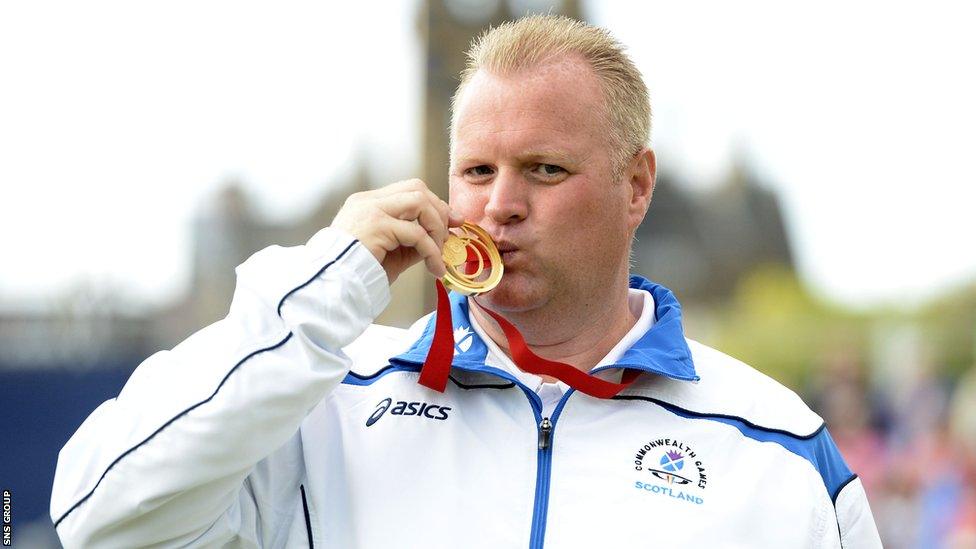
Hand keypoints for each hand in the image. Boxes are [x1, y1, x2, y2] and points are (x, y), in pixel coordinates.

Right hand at [331, 179, 464, 283]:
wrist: (331, 287)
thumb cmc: (358, 274)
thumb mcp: (392, 252)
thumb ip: (412, 240)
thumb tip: (442, 237)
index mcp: (367, 203)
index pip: (409, 190)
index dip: (435, 204)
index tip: (451, 222)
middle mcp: (368, 201)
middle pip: (417, 188)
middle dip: (440, 212)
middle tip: (448, 238)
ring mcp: (371, 210)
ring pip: (420, 202)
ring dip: (436, 228)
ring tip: (438, 253)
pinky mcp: (377, 226)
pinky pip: (417, 233)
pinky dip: (432, 250)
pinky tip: (434, 267)